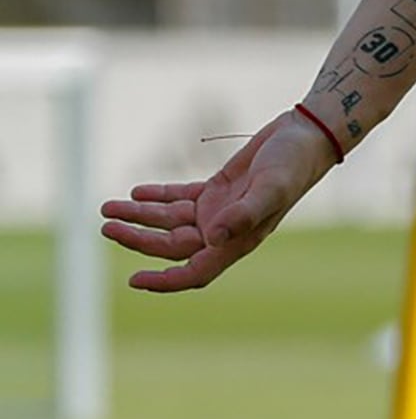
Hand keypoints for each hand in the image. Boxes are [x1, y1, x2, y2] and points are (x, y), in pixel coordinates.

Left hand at [100, 109, 338, 291]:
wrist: (306, 137)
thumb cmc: (293, 164)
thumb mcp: (271, 188)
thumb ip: (243, 214)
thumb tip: (212, 239)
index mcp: (238, 240)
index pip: (195, 271)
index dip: (165, 281)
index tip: (134, 280)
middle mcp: (225, 231)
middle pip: (171, 245)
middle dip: (137, 238)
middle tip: (107, 225)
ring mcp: (220, 210)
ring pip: (170, 221)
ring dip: (139, 215)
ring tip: (108, 207)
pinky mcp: (218, 190)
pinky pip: (179, 198)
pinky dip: (157, 196)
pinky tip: (137, 191)